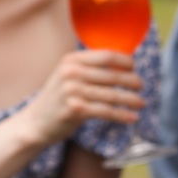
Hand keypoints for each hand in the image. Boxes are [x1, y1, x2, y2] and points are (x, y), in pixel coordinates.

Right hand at [19, 51, 143, 144]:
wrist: (36, 122)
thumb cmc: (58, 98)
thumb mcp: (68, 76)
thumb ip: (89, 69)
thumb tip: (122, 66)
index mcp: (72, 60)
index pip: (106, 55)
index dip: (124, 61)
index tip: (133, 66)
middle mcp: (71, 73)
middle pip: (111, 75)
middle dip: (131, 81)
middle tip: (140, 86)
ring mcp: (72, 91)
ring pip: (111, 94)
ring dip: (130, 99)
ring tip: (141, 103)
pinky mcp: (76, 110)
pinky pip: (106, 111)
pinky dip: (122, 115)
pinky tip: (132, 117)